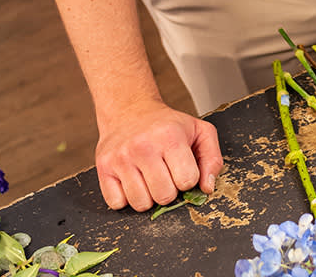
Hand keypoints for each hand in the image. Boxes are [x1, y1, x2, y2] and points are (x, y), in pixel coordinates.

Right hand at [95, 98, 223, 211]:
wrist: (131, 111)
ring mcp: (121, 158)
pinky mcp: (103, 168)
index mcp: (170, 137)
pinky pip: (117, 204)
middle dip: (169, 190)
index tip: (182, 168)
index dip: (188, 179)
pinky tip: (132, 180)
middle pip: (164, 196)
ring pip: (140, 204)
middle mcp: (143, 147)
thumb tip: (207, 188)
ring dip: (148, 196)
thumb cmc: (168, 125)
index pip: (187, 181)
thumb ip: (212, 159)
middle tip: (166, 173)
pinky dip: (127, 198)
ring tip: (149, 177)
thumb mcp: (200, 132)